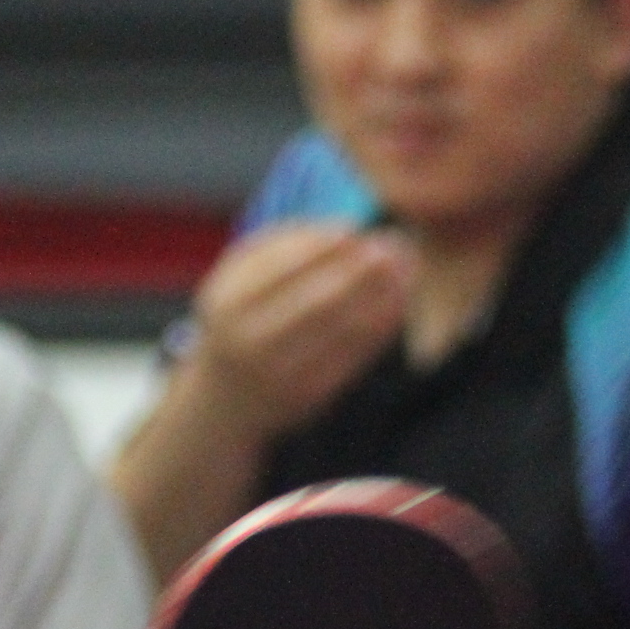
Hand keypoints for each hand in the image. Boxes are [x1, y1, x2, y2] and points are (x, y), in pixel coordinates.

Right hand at [181, 221, 413, 445]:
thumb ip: (281, 246)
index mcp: (227, 301)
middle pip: (316, 301)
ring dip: (379, 297)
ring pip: (341, 331)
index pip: (281, 266)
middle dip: (358, 271)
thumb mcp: (237, 279)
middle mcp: (250, 340)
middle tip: (391, 246)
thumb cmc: (239, 319)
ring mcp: (282, 372)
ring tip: (404, 270)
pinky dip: (379, 327)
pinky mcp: (311, 395)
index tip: (355, 229)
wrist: (225, 398)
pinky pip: (353, 357)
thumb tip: (348, 230)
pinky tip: (397, 302)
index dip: (322, 246)